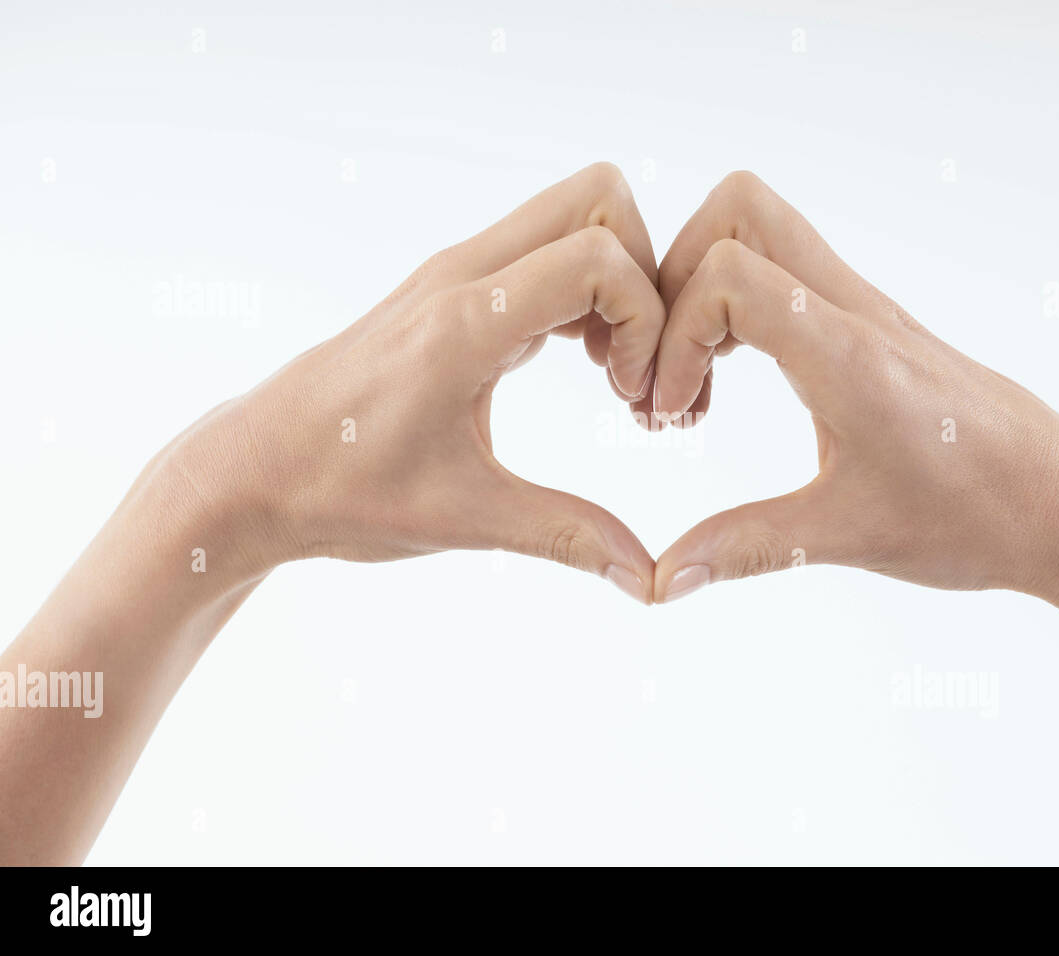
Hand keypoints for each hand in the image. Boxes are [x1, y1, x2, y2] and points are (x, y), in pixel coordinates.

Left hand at [170, 162, 663, 601]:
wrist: (253, 472)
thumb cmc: (341, 492)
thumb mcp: (465, 520)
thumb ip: (568, 537)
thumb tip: (651, 581)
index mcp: (463, 323)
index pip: (596, 258)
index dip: (644, 322)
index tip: (630, 396)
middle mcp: (461, 276)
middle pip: (597, 199)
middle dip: (645, 276)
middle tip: (633, 366)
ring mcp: (454, 275)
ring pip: (573, 216)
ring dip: (617, 283)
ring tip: (611, 374)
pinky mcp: (453, 291)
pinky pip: (544, 251)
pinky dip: (585, 293)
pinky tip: (581, 365)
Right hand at [649, 171, 1058, 610]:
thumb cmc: (975, 518)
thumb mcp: (846, 537)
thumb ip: (745, 548)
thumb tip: (661, 582)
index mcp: (846, 352)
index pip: (725, 274)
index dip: (674, 336)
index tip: (673, 413)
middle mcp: (856, 310)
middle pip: (738, 210)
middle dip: (675, 281)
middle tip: (671, 372)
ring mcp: (869, 310)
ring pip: (764, 230)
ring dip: (706, 290)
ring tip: (698, 384)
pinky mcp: (876, 328)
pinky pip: (790, 274)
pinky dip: (741, 308)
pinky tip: (739, 384)